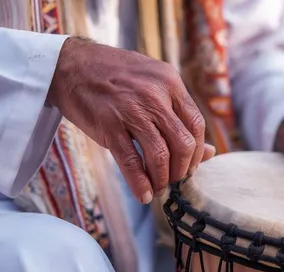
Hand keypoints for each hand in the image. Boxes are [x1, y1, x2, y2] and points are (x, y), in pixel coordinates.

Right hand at [47, 37, 215, 203]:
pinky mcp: (108, 125)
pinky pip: (130, 161)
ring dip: (163, 179)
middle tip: (175, 179)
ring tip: (159, 188)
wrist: (71, 65)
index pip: (197, 125)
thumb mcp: (154, 83)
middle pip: (183, 144)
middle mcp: (155, 95)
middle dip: (183, 169)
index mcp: (170, 82)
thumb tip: (212, 153)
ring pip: (160, 155)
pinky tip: (144, 195)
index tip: (190, 165)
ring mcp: (131, 110)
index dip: (198, 152)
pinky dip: (140, 183)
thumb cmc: (116, 77)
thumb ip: (180, 114)